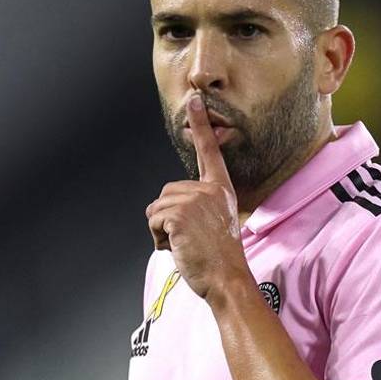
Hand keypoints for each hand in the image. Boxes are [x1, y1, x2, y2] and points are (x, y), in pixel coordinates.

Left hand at [146, 93, 249, 299]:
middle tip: (189, 239)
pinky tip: (177, 248)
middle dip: (167, 218)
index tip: (195, 100)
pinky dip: (158, 237)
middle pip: (166, 192)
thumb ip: (200, 207)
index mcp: (220, 190)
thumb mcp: (216, 224)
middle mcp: (209, 190)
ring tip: (185, 244)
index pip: (209, 153)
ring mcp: (194, 200)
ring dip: (161, 230)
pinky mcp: (180, 214)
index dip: (201, 126)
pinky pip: (153, 219)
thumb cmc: (220, 259)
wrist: (227, 279)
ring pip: (156, 207)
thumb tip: (172, 208)